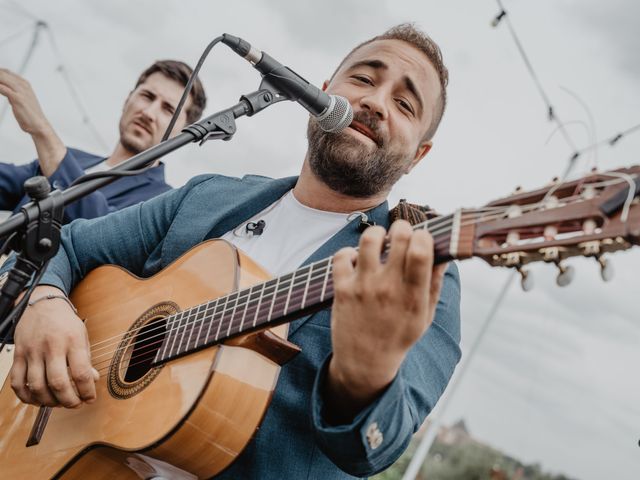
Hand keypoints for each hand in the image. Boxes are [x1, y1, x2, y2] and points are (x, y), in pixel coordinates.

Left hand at [0, 69, 65, 175]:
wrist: (39, 126)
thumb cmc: (29, 115)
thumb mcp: (21, 99)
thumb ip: (12, 91)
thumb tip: (2, 88)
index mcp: (24, 83)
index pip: (5, 71)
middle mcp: (23, 84)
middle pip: (2, 73)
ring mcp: (21, 90)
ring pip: (1, 78)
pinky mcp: (17, 98)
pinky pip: (1, 88)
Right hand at [10, 286, 98, 407]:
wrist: (43, 304)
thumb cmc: (66, 323)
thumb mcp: (82, 336)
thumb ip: (86, 359)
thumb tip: (92, 381)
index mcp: (72, 340)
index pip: (81, 372)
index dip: (87, 391)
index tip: (90, 399)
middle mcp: (51, 346)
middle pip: (57, 382)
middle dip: (68, 400)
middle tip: (75, 405)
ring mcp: (32, 350)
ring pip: (36, 386)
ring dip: (48, 401)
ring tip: (58, 403)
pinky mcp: (18, 354)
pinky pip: (17, 382)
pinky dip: (26, 396)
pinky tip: (37, 400)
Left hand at [326, 220, 446, 417]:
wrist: (365, 362)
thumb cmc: (398, 336)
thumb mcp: (425, 316)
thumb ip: (434, 284)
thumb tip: (443, 254)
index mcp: (414, 296)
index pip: (421, 252)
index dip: (423, 235)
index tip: (421, 238)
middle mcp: (389, 288)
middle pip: (398, 238)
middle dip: (402, 227)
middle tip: (401, 233)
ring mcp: (364, 287)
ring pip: (369, 240)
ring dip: (376, 234)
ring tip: (379, 241)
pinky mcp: (342, 289)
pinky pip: (342, 256)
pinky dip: (349, 252)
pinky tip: (357, 259)